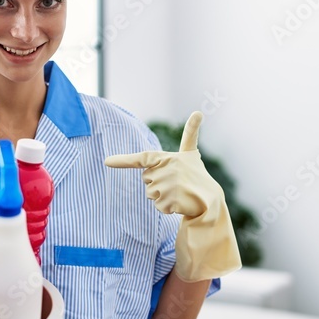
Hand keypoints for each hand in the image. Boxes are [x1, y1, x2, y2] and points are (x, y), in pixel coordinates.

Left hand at [105, 111, 240, 281]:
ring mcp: (167, 185)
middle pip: (147, 181)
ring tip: (179, 193)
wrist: (211, 198)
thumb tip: (199, 110)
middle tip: (177, 183)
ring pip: (151, 195)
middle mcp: (165, 170)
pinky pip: (158, 207)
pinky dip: (167, 208)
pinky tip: (180, 203)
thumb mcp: (191, 153)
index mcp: (166, 157)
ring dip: (163, 197)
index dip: (123, 160)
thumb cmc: (196, 174)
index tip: (107, 162)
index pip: (141, 158)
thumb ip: (190, 133)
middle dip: (158, 184)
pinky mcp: (170, 201)